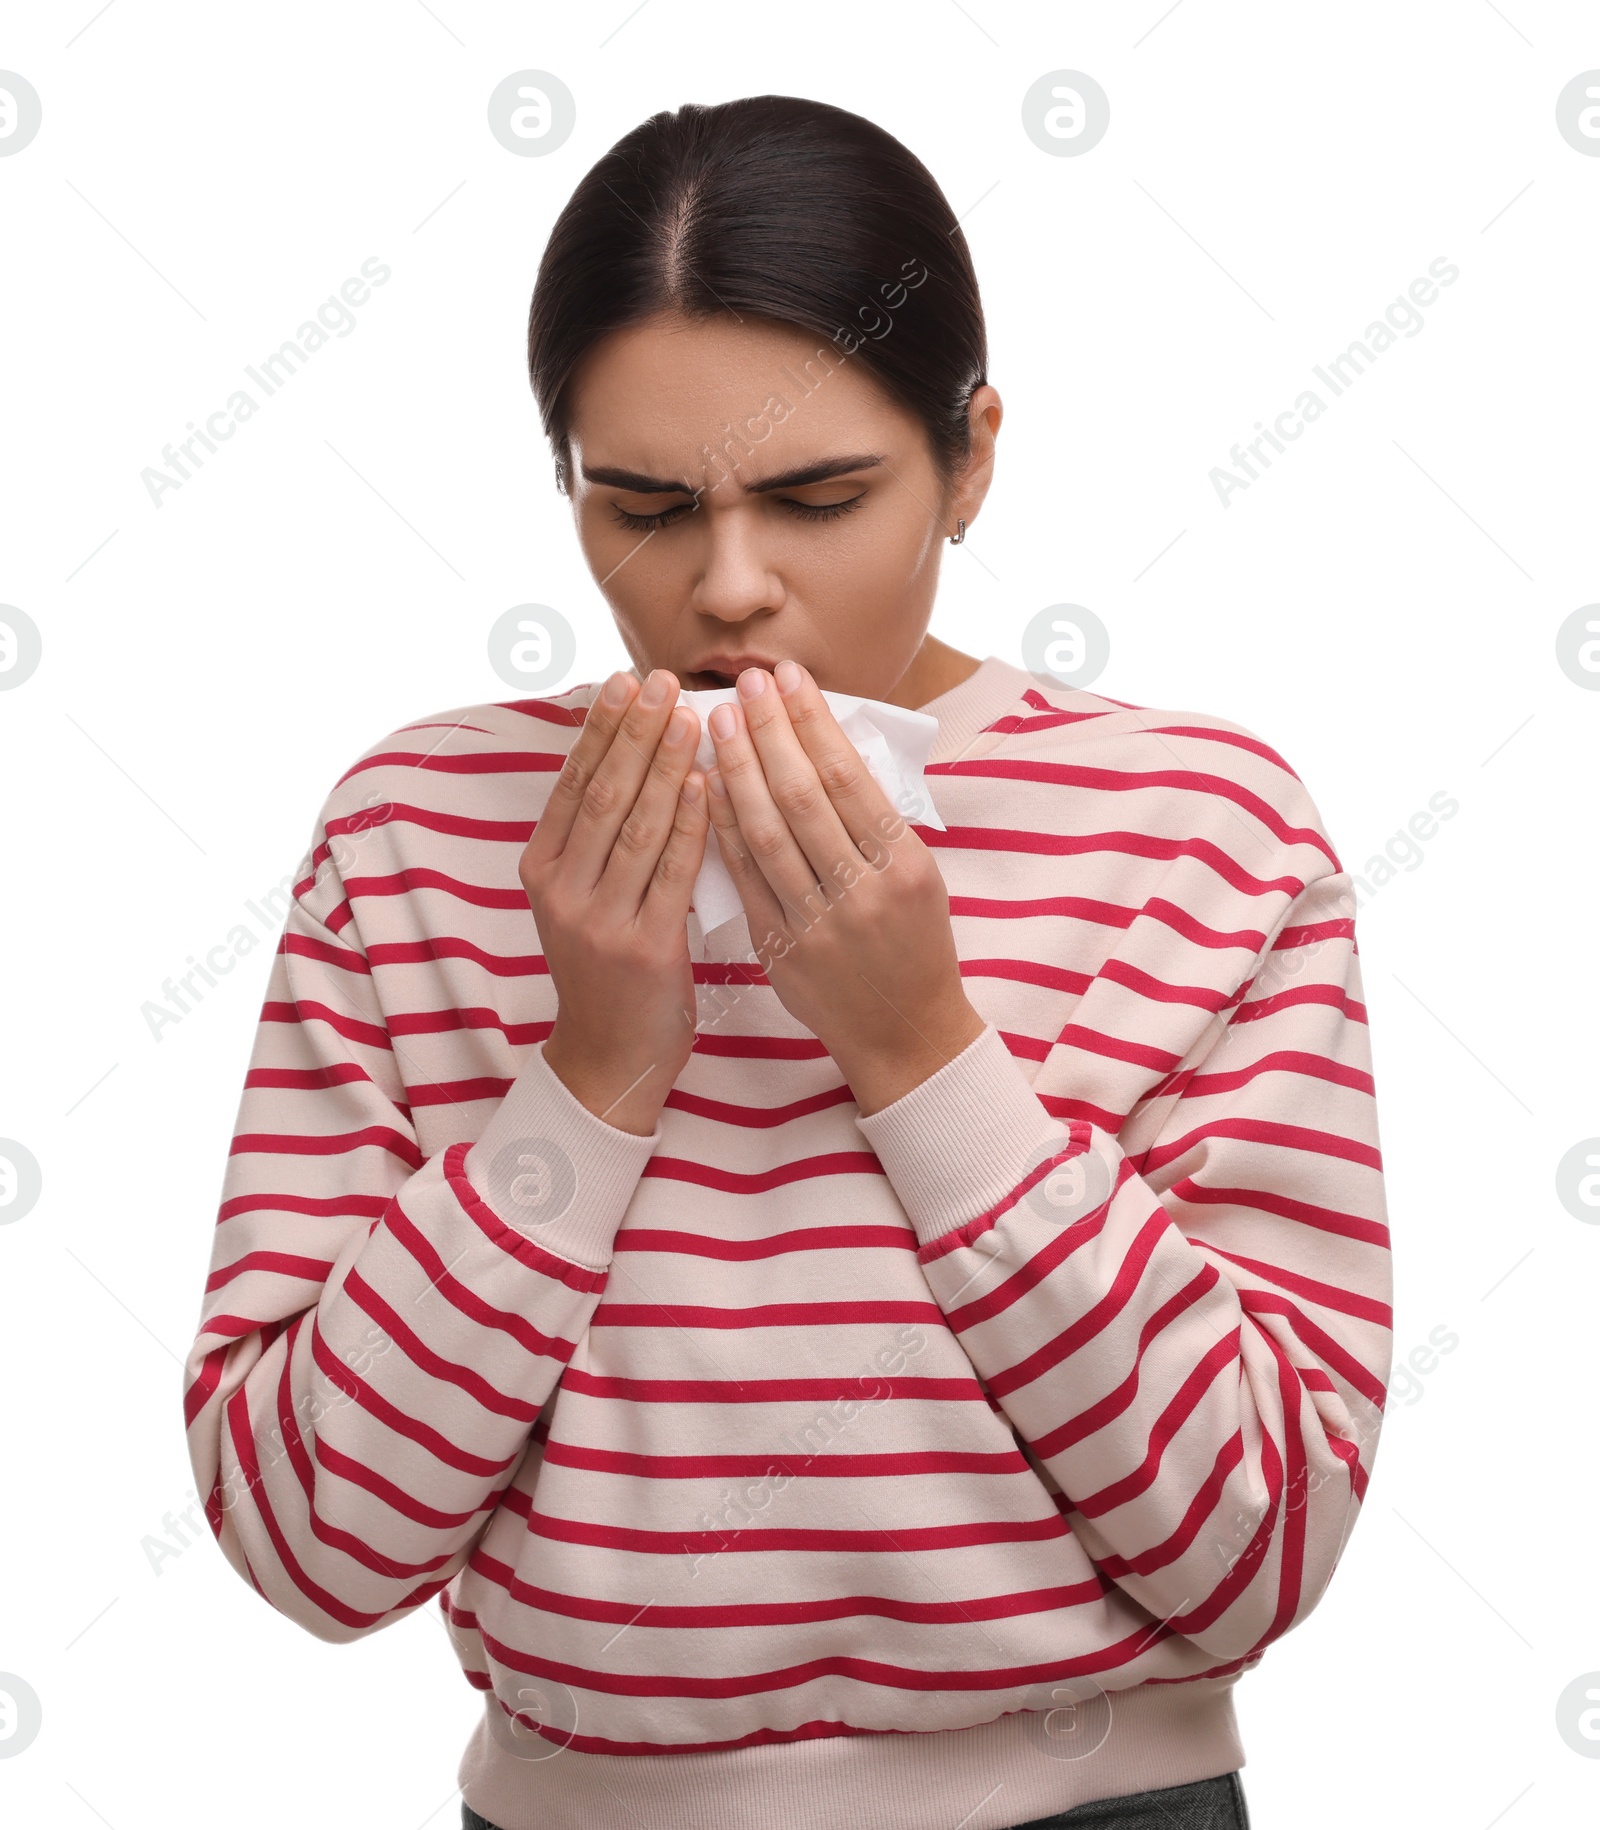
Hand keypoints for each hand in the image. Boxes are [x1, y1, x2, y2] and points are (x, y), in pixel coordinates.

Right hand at [519, 668, 708, 1134]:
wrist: (608, 1058)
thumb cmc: (609, 970)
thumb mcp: (583, 898)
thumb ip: (600, 839)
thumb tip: (633, 754)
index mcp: (542, 869)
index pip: (574, 782)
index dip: (602, 728)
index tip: (627, 679)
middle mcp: (562, 890)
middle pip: (604, 793)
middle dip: (636, 731)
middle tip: (663, 679)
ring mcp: (599, 920)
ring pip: (637, 824)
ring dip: (666, 764)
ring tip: (692, 715)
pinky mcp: (644, 947)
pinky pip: (671, 871)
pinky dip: (689, 823)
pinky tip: (705, 783)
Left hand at [703, 660, 985, 1115]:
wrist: (904, 1034)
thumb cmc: (916, 943)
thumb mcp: (920, 876)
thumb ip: (876, 820)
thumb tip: (827, 744)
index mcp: (905, 867)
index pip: (848, 777)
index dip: (812, 722)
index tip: (789, 677)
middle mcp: (861, 894)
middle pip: (802, 796)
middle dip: (769, 731)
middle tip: (745, 684)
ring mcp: (817, 924)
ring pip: (765, 833)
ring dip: (737, 770)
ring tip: (718, 722)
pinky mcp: (779, 948)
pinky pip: (743, 876)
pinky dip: (721, 826)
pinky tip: (705, 786)